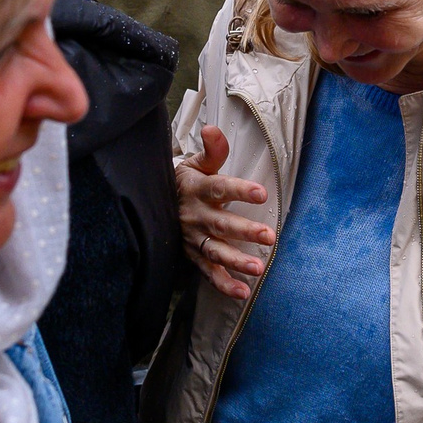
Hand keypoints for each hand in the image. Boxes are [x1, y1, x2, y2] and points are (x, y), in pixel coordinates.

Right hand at [177, 126, 273, 299]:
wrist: (153, 203)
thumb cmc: (185, 182)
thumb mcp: (196, 163)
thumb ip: (212, 150)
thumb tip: (213, 129)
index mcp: (197, 189)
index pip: (219, 188)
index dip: (240, 190)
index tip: (262, 193)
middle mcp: (195, 216)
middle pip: (221, 224)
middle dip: (244, 231)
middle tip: (269, 237)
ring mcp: (193, 238)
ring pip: (215, 251)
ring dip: (236, 261)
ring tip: (258, 269)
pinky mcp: (193, 256)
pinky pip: (208, 272)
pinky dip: (223, 284)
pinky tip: (243, 292)